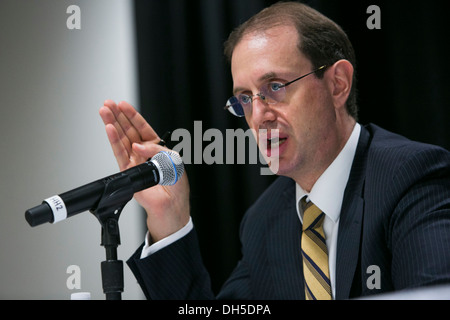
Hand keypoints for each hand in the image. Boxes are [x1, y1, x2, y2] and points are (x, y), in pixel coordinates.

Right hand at [99, 100, 189, 241]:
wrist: (171, 207)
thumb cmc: (176, 187)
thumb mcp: (174, 161)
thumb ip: (157, 150)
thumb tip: (138, 146)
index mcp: (157, 149)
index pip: (143, 128)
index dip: (133, 116)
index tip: (123, 105)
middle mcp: (144, 154)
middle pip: (128, 131)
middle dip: (118, 117)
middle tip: (108, 104)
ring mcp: (135, 162)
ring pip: (121, 140)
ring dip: (112, 125)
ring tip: (103, 112)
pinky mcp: (128, 172)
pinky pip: (119, 154)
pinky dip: (114, 141)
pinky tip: (109, 129)